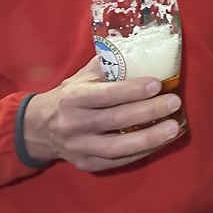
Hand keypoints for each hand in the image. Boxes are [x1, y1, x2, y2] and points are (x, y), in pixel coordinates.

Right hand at [23, 58, 183, 171]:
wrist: (38, 128)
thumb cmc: (70, 96)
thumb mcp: (82, 76)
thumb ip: (108, 65)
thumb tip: (143, 48)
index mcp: (73, 98)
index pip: (105, 94)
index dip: (132, 90)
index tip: (157, 83)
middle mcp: (73, 124)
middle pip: (115, 120)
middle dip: (149, 111)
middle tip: (174, 102)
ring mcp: (79, 147)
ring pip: (118, 147)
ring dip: (150, 138)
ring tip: (175, 128)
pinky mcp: (87, 164)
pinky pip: (118, 161)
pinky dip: (142, 152)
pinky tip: (162, 142)